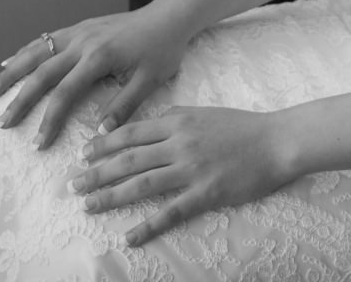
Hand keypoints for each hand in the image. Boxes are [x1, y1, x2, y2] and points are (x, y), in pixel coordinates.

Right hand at [0, 5, 194, 148]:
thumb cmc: (163, 50)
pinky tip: (8, 61)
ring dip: (10, 72)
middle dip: (19, 100)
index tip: (37, 143)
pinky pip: (45, 40)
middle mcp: (83, 42)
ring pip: (36, 52)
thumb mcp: (151, 80)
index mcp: (99, 57)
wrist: (169, 17)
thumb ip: (124, 106)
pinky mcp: (80, 28)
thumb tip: (99, 132)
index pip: (65, 93)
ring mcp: (79, 32)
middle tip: (2, 124)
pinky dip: (25, 52)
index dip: (49, 120)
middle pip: (42, 73)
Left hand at [67, 106, 295, 246]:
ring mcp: (191, 170)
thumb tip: (151, 125)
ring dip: (111, 196)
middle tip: (72, 185)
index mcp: (178, 121)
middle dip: (96, 173)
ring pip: (141, 185)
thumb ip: (176, 116)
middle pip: (128, 160)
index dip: (103, 144)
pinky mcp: (205, 193)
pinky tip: (129, 238)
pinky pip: (170, 212)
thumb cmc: (243, 126)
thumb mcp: (205, 112)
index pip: (131, 133)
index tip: (82, 154)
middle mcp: (179, 144)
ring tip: (88, 206)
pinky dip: (147, 227)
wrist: (278, 141)